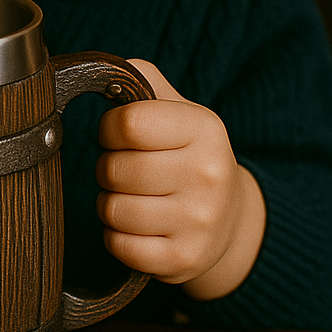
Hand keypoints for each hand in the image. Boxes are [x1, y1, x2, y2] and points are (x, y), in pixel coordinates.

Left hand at [95, 59, 265, 300]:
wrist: (230, 219)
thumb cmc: (188, 155)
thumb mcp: (177, 109)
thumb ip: (141, 80)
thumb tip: (100, 72)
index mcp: (204, 128)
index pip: (126, 123)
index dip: (109, 130)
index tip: (118, 136)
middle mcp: (208, 174)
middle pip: (115, 169)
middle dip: (108, 169)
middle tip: (126, 171)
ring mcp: (199, 221)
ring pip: (112, 210)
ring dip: (110, 204)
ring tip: (133, 198)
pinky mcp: (184, 259)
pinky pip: (120, 246)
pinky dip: (117, 237)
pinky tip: (137, 227)